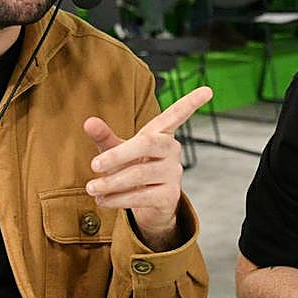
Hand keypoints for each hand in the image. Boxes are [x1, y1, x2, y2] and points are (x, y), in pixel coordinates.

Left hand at [83, 86, 212, 250]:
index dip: (191, 102)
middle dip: (118, 155)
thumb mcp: (117, 151)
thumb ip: (105, 137)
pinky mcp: (169, 196)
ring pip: (140, 174)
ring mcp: (173, 173)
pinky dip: (118, 199)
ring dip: (112, 183)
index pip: (177, 115)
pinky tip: (103, 200)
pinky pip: (142, 196)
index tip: (208, 90)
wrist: (146, 207)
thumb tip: (89, 122)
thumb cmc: (132, 169)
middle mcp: (172, 151)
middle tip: (94, 165)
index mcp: (161, 134)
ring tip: (91, 188)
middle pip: (147, 144)